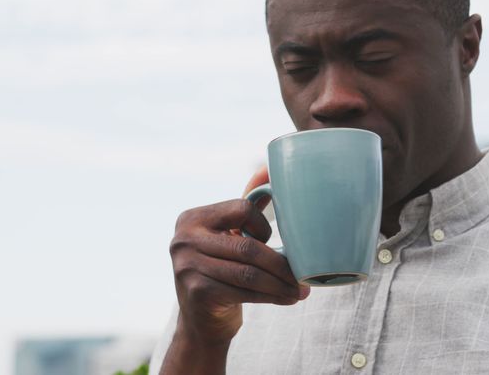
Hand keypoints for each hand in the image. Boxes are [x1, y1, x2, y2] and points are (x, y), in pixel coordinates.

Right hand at [169, 167, 308, 347]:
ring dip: (281, 284)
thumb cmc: (222, 269)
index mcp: (193, 218)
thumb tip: (270, 167)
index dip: (263, 225)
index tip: (274, 241)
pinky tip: (287, 299)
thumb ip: (247, 203)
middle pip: (247, 246)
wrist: (200, 320)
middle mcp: (183, 239)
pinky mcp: (196, 293)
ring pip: (249, 273)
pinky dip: (272, 297)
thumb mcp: (229, 235)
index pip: (241, 208)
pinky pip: (244, 292)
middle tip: (304, 275)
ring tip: (301, 290)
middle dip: (282, 263)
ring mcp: (187, 267)